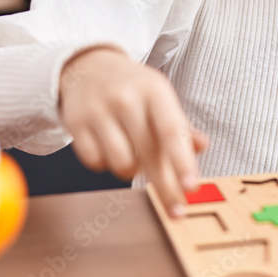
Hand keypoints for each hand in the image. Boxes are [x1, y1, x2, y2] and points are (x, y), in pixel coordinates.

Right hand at [58, 46, 208, 216]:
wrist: (88, 67)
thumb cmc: (132, 88)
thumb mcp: (160, 97)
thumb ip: (180, 125)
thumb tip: (202, 146)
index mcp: (154, 90)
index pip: (171, 131)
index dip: (182, 162)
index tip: (191, 187)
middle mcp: (126, 99)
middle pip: (149, 154)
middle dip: (165, 186)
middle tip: (177, 210)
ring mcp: (98, 111)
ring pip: (122, 163)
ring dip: (132, 169)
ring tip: (134, 154)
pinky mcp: (75, 123)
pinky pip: (96, 163)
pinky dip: (106, 163)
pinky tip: (111, 147)